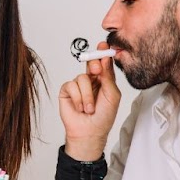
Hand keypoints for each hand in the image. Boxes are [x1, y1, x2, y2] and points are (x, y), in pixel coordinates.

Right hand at [57, 44, 121, 159]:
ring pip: (82, 78)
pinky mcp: (67, 91)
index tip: (104, 46)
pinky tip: (80, 108)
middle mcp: (91, 80)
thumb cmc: (103, 117)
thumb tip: (105, 59)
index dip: (102, 53)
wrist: (89, 132)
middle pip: (90, 63)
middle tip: (95, 71)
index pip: (103, 63)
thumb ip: (108, 77)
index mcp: (103, 80)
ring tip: (89, 108)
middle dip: (93, 65)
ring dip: (87, 96)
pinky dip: (78, 98)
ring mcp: (78, 85)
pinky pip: (71, 85)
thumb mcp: (112, 95)